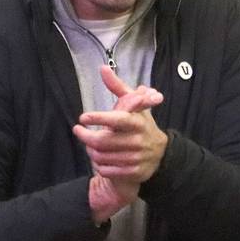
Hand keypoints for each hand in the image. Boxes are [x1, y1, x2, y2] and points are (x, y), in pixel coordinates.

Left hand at [71, 65, 167, 186]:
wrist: (160, 153)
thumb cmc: (141, 124)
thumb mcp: (133, 105)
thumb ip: (117, 87)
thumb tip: (103, 68)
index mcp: (138, 122)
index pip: (117, 120)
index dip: (99, 118)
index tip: (83, 117)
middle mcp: (138, 141)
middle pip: (102, 141)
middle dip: (85, 136)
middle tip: (78, 131)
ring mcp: (136, 158)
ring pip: (101, 157)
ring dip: (91, 151)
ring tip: (90, 145)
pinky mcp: (134, 172)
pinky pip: (106, 170)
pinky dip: (99, 165)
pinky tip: (100, 158)